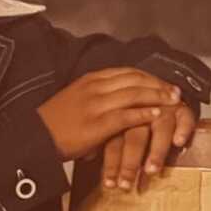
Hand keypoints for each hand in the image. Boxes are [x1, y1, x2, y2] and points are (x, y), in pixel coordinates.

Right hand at [36, 68, 181, 161]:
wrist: (35, 138)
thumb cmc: (54, 124)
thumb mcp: (74, 100)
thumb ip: (94, 97)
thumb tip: (114, 101)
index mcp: (89, 80)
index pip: (127, 72)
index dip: (148, 77)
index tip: (163, 82)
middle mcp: (94, 88)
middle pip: (135, 80)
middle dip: (158, 85)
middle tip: (175, 92)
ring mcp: (96, 105)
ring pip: (134, 94)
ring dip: (157, 97)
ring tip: (172, 102)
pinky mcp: (97, 124)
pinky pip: (126, 115)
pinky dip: (143, 114)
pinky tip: (156, 115)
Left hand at [99, 102, 196, 190]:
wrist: (154, 94)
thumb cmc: (128, 117)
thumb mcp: (111, 127)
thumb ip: (101, 140)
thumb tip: (86, 155)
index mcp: (121, 113)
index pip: (114, 140)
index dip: (111, 163)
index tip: (109, 184)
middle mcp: (142, 109)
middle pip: (135, 135)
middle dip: (130, 162)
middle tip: (127, 184)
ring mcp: (163, 107)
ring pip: (160, 127)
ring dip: (156, 150)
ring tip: (151, 171)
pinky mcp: (181, 108)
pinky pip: (185, 117)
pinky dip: (183, 128)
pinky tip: (179, 142)